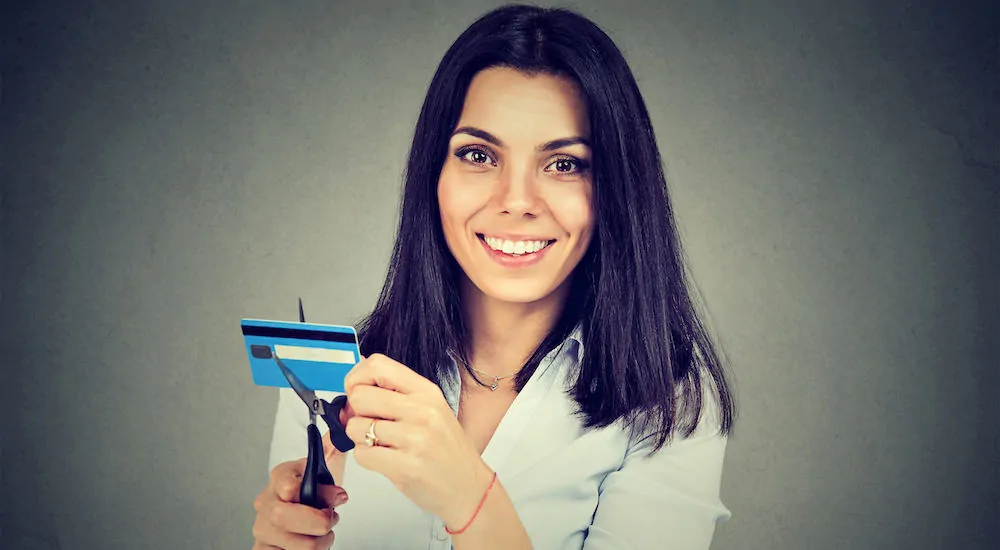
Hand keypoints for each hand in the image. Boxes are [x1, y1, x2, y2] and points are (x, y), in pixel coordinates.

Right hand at [251, 436, 349, 549]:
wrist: (306, 517)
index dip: (318, 494)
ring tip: (323, 534)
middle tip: (331, 519)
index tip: (339, 496)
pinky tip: (309, 544)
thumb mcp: (327, 472)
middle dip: (316, 521)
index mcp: (281, 476)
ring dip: (317, 542)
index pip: (288, 484)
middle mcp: (266, 501)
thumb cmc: (315, 493)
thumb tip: (337, 437)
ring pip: (289, 541)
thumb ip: (332, 453)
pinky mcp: (263, 548)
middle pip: (281, 516)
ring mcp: (262, 527)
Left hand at [341, 353, 494, 528]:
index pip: (377, 365)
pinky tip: (386, 459)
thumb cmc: (447, 450)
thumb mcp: (431, 410)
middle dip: (356, 413)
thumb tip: (354, 388)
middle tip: (369, 424)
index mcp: (426, 392)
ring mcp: (415, 439)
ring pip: (355, 427)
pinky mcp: (405, 467)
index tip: (357, 392)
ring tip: (382, 444)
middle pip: (360, 396)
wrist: (468, 487)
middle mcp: (422, 410)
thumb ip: (396, 395)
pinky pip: (362, 454)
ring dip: (361, 438)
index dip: (356, 379)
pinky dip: (366, 458)